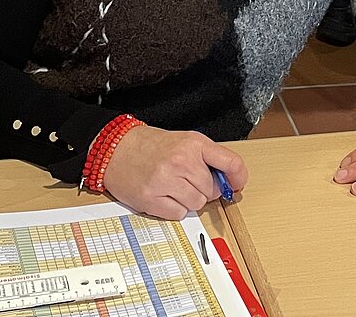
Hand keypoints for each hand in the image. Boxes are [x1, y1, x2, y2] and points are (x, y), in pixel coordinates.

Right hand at [103, 126, 248, 219]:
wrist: (117, 150)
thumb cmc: (152, 146)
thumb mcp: (185, 141)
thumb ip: (208, 158)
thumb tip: (228, 182)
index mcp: (193, 144)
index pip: (231, 163)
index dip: (238, 177)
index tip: (236, 184)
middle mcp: (181, 161)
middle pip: (212, 190)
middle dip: (205, 189)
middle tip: (188, 180)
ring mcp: (166, 180)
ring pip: (197, 203)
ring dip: (189, 200)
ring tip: (174, 187)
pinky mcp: (151, 199)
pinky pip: (179, 214)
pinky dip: (174, 209)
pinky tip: (164, 195)